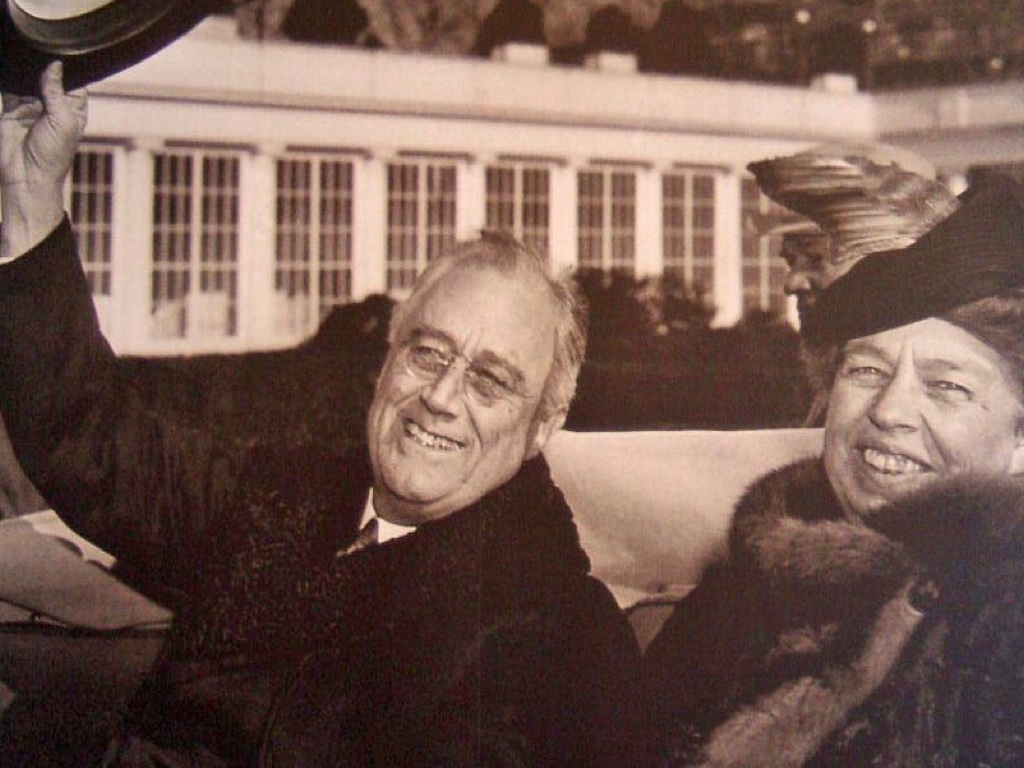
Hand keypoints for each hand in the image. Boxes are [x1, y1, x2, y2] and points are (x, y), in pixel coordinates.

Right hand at [1, 61, 87, 259]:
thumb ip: (56, 92)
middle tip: (40, 49)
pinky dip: (10, 79)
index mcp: (73, 111)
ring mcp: (32, 108)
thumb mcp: (62, 120)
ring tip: (25, 55)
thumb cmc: (53, 155)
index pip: (74, 84)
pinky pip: (10, 89)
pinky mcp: (11, 110)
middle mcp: (53, 107)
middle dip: (45, 67)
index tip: (64, 52)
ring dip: (26, 72)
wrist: (27, 176)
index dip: (70, 70)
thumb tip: (55, 65)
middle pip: (49, 79)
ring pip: (28, 81)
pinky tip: (11, 66)